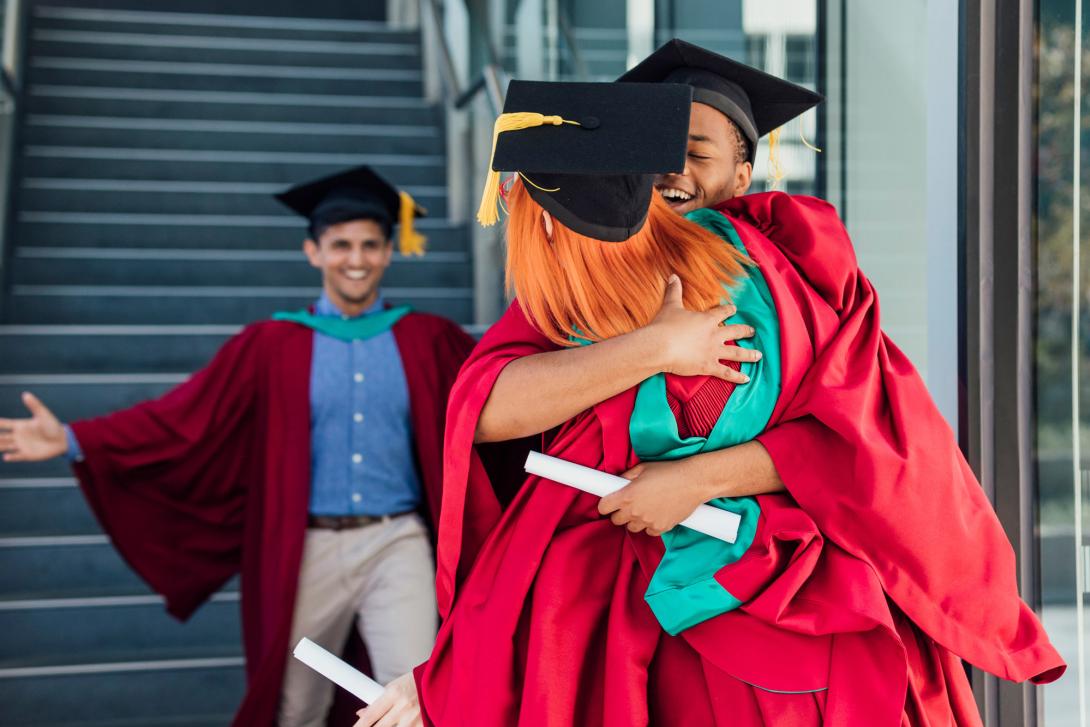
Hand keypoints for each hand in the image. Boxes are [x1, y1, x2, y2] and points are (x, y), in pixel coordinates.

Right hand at [0, 392, 66, 462]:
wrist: (63, 440)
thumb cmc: (53, 426)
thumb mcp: (43, 415)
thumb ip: (34, 405)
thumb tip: (25, 394)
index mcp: (20, 425)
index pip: (4, 424)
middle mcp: (18, 436)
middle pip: (1, 436)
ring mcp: (22, 446)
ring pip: (5, 446)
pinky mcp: (27, 454)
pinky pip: (17, 456)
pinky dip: (11, 457)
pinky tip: (6, 456)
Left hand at [354, 672, 422, 726]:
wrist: (442, 679)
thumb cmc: (414, 682)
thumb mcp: (394, 686)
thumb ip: (378, 701)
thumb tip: (361, 714)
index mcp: (394, 693)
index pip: (370, 715)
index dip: (359, 726)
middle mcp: (404, 706)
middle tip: (371, 726)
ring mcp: (415, 718)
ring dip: (392, 726)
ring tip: (395, 719)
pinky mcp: (425, 725)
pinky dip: (405, 726)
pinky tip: (406, 721)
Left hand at [598, 460, 706, 536]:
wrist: (694, 481)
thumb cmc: (669, 471)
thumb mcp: (643, 468)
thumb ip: (627, 476)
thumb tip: (619, 481)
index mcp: (627, 495)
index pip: (604, 507)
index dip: (605, 505)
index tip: (608, 504)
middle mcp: (635, 511)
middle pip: (616, 520)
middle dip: (619, 513)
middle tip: (628, 505)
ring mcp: (647, 522)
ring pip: (632, 528)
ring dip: (634, 520)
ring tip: (644, 509)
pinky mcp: (661, 528)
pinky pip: (649, 532)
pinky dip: (650, 526)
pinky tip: (657, 514)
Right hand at [644, 275, 759, 383]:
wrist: (660, 345)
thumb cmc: (664, 325)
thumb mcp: (670, 305)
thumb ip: (674, 290)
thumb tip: (673, 276)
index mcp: (707, 319)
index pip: (722, 312)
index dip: (729, 310)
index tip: (734, 309)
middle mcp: (714, 335)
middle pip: (735, 331)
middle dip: (745, 331)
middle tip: (753, 331)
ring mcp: (713, 351)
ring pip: (736, 353)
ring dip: (749, 354)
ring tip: (758, 356)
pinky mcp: (708, 366)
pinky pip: (726, 373)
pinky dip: (737, 377)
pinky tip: (747, 379)